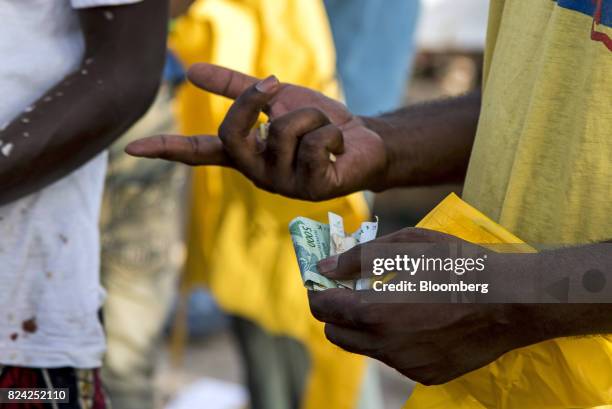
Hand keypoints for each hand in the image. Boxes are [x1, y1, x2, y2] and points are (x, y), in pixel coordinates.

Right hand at [125, 63, 387, 200]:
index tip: (132, 148)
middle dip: (254, 100)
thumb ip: (237, 88)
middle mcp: (257, 173)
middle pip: (232, 132)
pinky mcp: (313, 188)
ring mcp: (283, 185)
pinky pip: (314, 143)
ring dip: (310, 116)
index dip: (167, 149)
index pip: (199, 153)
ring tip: (324, 131)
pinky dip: (332, 132)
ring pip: (282, 131)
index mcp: (245, 154)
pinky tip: (338, 148)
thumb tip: (188, 71)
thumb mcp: (278, 100)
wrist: (365, 141)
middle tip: (276, 83)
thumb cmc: (318, 124)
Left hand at [309, 227, 543, 384]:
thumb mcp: (407, 246)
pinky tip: (418, 320)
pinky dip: (394, 341)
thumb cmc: (458, 264)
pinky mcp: (427, 375)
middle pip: (336, 334)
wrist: (511, 301)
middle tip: (353, 292)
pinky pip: (395, 359)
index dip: (319, 293)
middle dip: (336, 313)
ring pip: (365, 348)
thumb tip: (324, 268)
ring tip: (390, 302)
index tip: (325, 282)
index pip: (323, 309)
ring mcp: (406, 365)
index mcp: (374, 312)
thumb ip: (358, 258)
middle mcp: (385, 346)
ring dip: (365, 327)